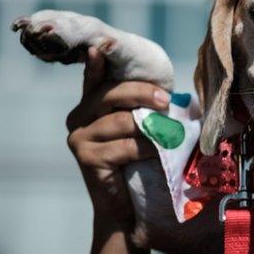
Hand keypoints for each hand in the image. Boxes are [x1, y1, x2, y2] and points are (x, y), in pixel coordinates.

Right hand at [66, 47, 167, 221]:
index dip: (96, 62)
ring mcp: (79, 137)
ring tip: (169, 135)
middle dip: (142, 93)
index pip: (94, 78)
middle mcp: (79, 117)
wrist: (128, 208)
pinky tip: (156, 154)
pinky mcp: (86, 158)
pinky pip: (124, 146)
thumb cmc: (140, 163)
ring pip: (121, 120)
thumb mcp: (143, 130)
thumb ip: (146, 109)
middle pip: (111, 94)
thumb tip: (175, 95)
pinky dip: (147, 149)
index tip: (101, 46)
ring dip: (151, 127)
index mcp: (92, 105)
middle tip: (167, 101)